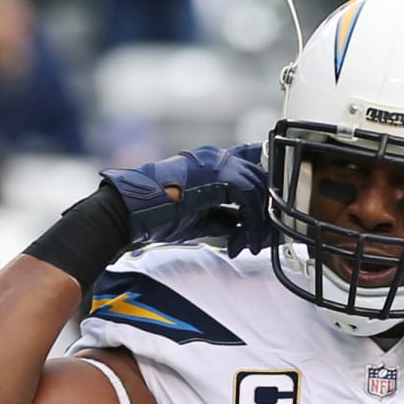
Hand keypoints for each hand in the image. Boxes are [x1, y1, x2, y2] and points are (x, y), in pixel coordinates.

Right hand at [102, 145, 271, 254]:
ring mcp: (215, 163)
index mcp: (210, 164)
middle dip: (267, 211)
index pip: (252, 166)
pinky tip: (241, 243)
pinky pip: (248, 196)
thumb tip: (243, 229)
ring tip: (249, 245)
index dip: (265, 189)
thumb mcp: (201, 219)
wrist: (132, 213)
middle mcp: (215, 158)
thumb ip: (225, 218)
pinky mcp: (214, 175)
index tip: (270, 216)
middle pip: (260, 176)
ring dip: (259, 222)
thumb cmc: (159, 216)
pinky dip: (250, 224)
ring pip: (258, 186)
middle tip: (260, 239)